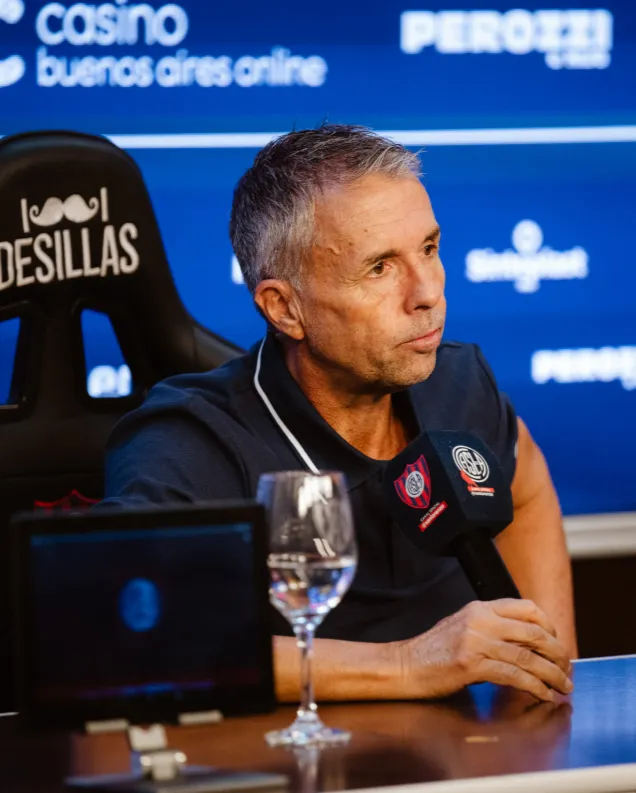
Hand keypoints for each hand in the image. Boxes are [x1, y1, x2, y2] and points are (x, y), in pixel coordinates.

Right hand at [396, 599, 572, 701]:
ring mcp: (475, 641)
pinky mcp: (471, 664)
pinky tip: (542, 695)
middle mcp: (480, 620)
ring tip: (563, 686)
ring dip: (552, 674)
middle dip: (558, 653)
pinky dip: (534, 687)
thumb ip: (492, 630)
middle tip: (567, 668)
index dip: (548, 626)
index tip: (556, 643)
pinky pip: (514, 676)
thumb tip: (528, 646)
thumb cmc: (433, 652)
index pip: (526, 608)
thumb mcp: (463, 628)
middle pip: (533, 632)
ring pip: (528, 656)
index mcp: (479, 608)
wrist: (404, 666)